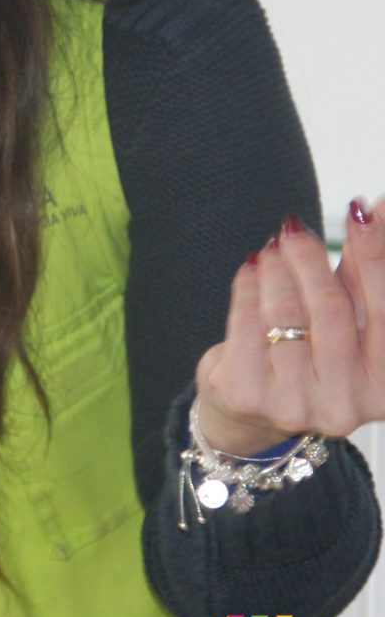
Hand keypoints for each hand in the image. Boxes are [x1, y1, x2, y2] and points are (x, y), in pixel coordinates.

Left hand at [194, 196, 384, 455]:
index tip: (358, 210)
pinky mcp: (248, 395)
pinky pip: (245, 321)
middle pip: (330, 307)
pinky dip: (248, 285)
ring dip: (276, 268)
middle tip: (294, 227)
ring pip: (285, 312)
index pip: (383, 308)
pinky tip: (253, 267)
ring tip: (273, 247)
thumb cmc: (314, 353)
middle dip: (310, 258)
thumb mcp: (350, 317)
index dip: (372, 253)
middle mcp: (347, 403)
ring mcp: (296, 404)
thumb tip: (376, 207)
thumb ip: (364, 271)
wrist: (254, 409)